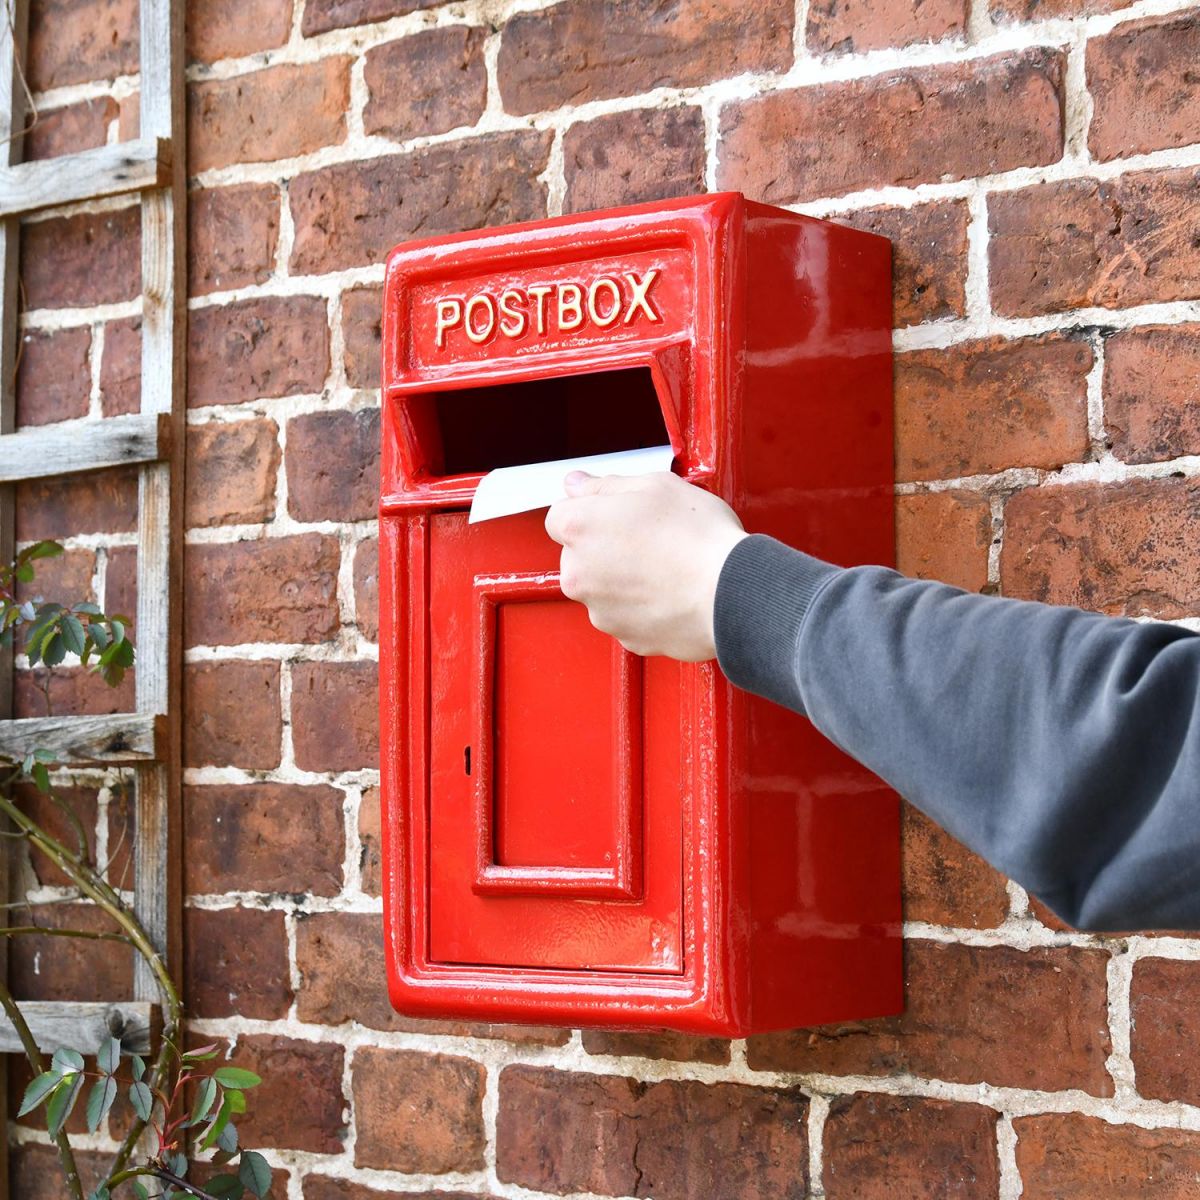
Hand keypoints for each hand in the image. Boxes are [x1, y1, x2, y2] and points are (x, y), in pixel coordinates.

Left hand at [544, 471, 747, 660]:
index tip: (616, 513)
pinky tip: (671, 591)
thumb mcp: (656, 486)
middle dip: (605, 546)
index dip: (590, 511)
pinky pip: (626, 615)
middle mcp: (578, 574)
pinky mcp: (625, 637)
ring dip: (623, 578)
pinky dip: (642, 606)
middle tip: (649, 538)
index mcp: (579, 529)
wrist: (732, 596)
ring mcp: (600, 611)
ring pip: (602, 588)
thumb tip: (578, 484)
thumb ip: (606, 485)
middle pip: (578, 555)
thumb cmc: (700, 539)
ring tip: (666, 566)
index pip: (559, 516)